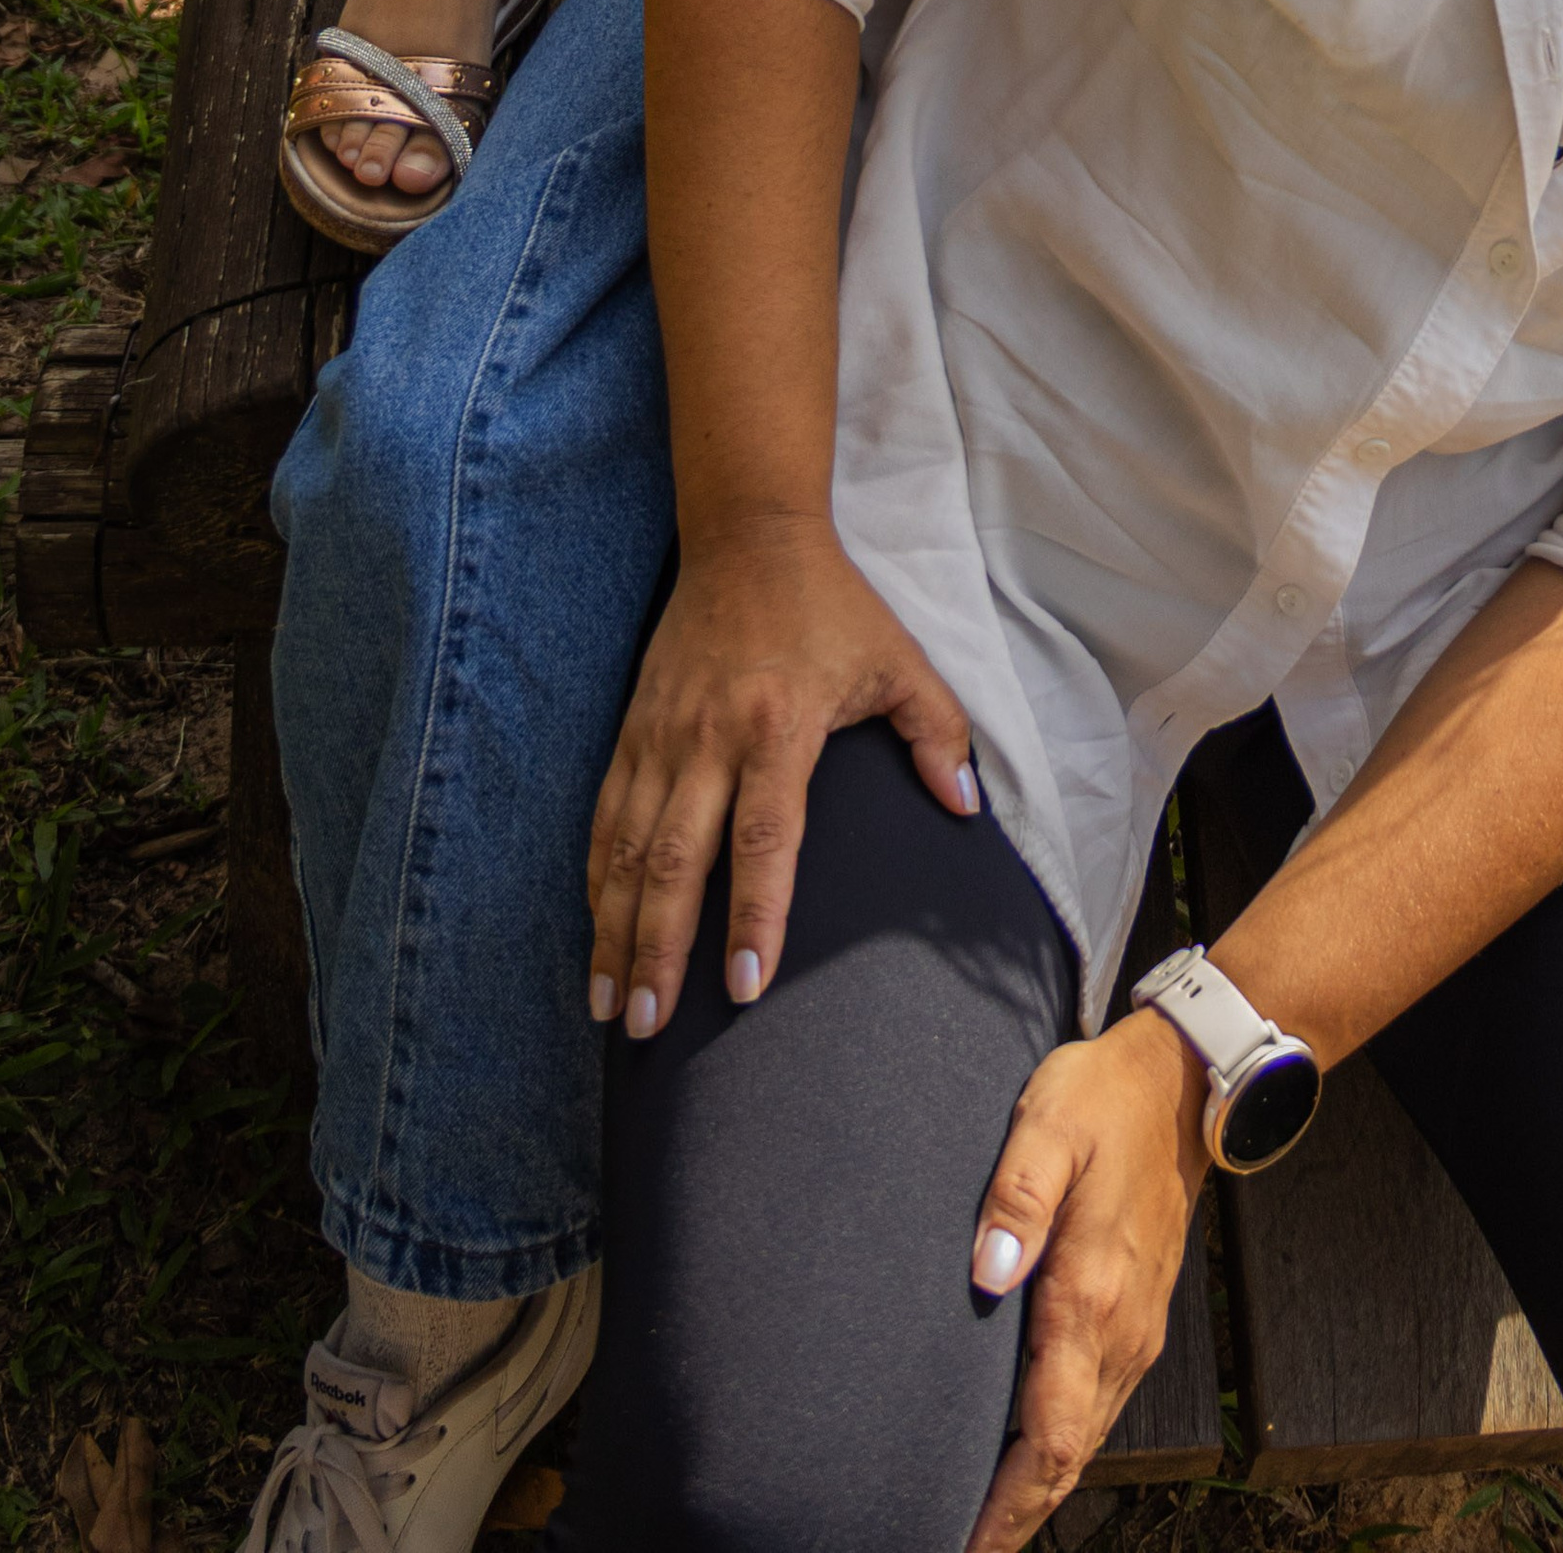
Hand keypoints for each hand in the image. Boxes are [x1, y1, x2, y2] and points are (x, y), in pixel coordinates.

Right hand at [586, 513, 974, 1035]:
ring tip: (609, 1005)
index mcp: (780, 727)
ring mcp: (661, 735)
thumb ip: (937, 733)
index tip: (747, 985)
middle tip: (645, 1027)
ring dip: (614, 931)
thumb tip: (966, 808)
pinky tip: (595, 932)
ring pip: (627, 850)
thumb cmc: (832, 605)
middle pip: (676, 862)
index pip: (764, 840)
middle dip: (657, 950)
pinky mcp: (633, 729)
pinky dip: (597, 879)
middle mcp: (709, 738)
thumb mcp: (899, 661)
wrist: (747, 535)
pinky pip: (606, 817)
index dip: (754, 915)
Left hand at [961, 1011, 1207, 1552]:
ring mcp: (1135, 1331)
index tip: (963, 1544)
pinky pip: (1097, 1410)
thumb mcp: (1047, 1127)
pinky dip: (1060, 1452)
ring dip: (1036, 1490)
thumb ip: (1015, 1200)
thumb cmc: (1104, 1100)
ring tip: (982, 1526)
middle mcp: (1120, 1332)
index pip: (1047, 1435)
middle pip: (1065, 1458)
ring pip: (1084, 1441)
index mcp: (1089, 1296)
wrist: (1184, 1085)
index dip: (1007, 1504)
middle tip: (956, 1549)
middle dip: (1015, 1516)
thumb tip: (986, 1273)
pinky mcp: (1138, 1321)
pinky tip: (1026, 1461)